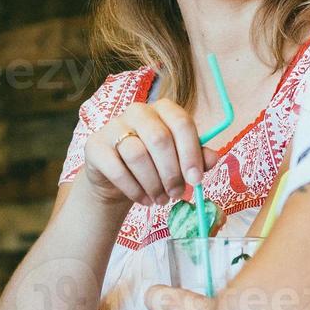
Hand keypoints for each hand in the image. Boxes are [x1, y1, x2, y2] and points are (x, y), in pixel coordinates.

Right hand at [79, 101, 219, 208]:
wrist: (117, 179)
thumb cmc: (154, 166)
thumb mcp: (179, 161)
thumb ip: (197, 158)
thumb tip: (214, 157)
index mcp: (163, 110)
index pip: (181, 123)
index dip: (190, 153)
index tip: (196, 180)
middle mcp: (138, 111)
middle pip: (159, 139)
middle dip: (171, 173)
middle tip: (176, 195)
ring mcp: (113, 126)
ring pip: (137, 155)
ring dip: (153, 184)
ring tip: (160, 200)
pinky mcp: (95, 146)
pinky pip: (117, 169)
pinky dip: (134, 189)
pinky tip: (143, 199)